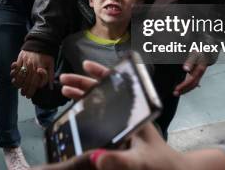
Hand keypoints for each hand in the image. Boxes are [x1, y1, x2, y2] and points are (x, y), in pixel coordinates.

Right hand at [12, 50, 54, 97]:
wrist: (40, 41)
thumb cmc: (46, 54)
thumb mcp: (51, 64)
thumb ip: (50, 76)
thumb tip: (50, 88)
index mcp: (40, 67)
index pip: (35, 82)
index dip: (32, 90)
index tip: (29, 95)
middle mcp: (32, 65)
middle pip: (27, 80)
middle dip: (25, 89)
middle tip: (24, 94)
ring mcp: (25, 61)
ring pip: (20, 75)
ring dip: (18, 83)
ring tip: (19, 88)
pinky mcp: (20, 57)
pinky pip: (16, 67)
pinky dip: (14, 74)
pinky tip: (14, 78)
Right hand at [34, 61, 186, 169]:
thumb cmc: (161, 164)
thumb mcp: (140, 162)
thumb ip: (119, 160)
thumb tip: (95, 158)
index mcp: (135, 113)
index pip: (117, 86)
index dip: (101, 73)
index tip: (85, 65)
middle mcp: (128, 114)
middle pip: (103, 93)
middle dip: (83, 84)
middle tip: (63, 80)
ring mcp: (123, 124)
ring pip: (100, 103)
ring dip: (83, 96)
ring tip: (64, 91)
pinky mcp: (119, 136)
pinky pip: (100, 118)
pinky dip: (86, 111)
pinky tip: (75, 111)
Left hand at [173, 52, 207, 95]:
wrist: (206, 50)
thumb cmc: (200, 51)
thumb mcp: (195, 54)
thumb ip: (190, 61)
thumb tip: (186, 69)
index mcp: (199, 69)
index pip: (191, 80)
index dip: (183, 85)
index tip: (176, 89)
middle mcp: (199, 73)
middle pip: (192, 84)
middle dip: (184, 90)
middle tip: (175, 93)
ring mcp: (199, 74)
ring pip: (193, 84)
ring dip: (185, 89)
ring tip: (177, 92)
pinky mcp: (197, 73)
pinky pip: (193, 82)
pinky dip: (188, 86)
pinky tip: (183, 88)